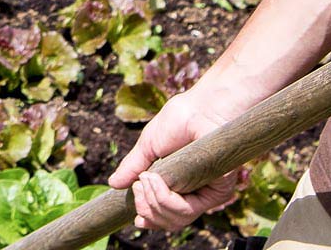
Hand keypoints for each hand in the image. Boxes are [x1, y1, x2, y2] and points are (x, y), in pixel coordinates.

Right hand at [107, 82, 247, 231]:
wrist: (198, 109)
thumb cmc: (178, 121)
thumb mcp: (148, 146)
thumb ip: (133, 167)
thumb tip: (113, 184)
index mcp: (180, 185)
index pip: (167, 216)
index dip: (150, 219)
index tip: (137, 219)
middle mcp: (195, 194)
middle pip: (168, 221)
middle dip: (145, 207)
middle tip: (137, 186)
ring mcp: (207, 194)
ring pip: (175, 219)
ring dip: (152, 201)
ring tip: (145, 179)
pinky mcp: (217, 191)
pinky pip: (185, 210)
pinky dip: (164, 197)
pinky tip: (154, 179)